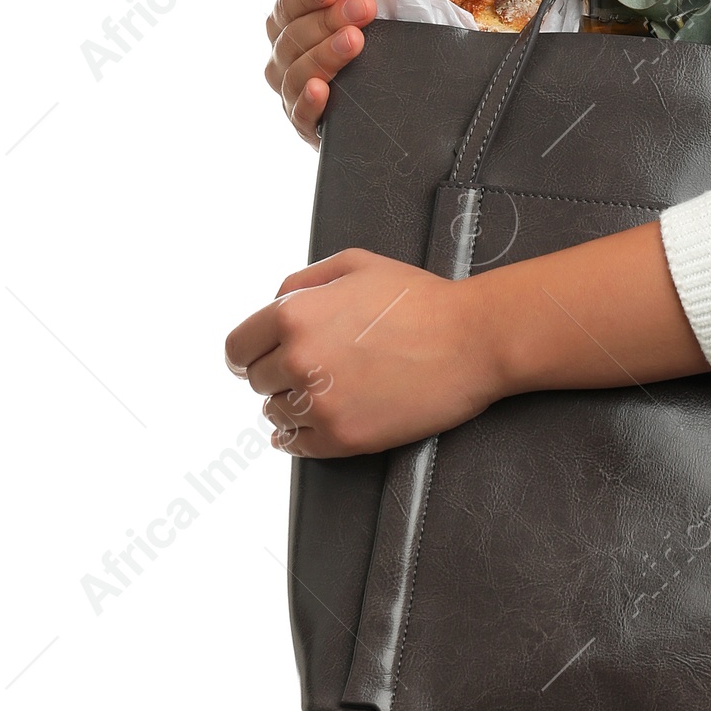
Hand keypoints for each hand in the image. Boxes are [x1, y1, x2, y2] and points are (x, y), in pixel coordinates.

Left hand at [224, 249, 499, 457]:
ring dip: (293, 404)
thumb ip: (302, 281)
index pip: (237, 348)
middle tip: (312, 368)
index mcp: (295, 315)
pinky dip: (300, 437)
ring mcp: (320, 403)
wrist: (473, 340)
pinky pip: (296, 446)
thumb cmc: (421, 300)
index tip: (258, 359)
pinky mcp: (342, 438)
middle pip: (257, 381)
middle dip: (278, 374)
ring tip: (327, 391)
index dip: (249, 352)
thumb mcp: (357, 264)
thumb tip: (272, 304)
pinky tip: (319, 421)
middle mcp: (299, 360)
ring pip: (276, 414)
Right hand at [264, 0, 377, 147]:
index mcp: (291, 28)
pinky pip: (300, 115)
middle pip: (291, 37)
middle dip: (327, 19)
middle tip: (364, 8)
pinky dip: (307, 101)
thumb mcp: (358, 7)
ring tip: (354, 41)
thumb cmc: (376, 43)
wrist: (399, 100)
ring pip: (294, 73)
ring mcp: (293, 95)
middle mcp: (285, 61)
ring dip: (324, 54)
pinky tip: (321, 89)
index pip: (286, 8)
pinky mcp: (309, 127)